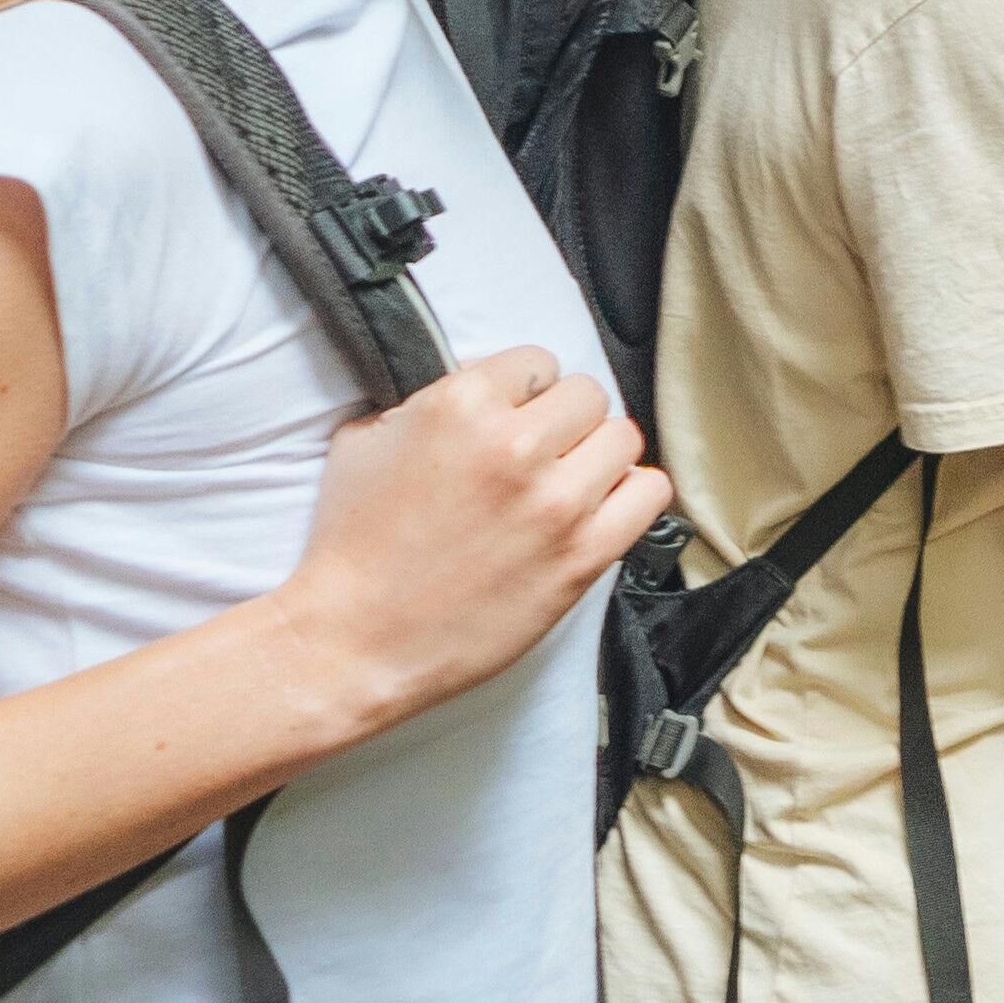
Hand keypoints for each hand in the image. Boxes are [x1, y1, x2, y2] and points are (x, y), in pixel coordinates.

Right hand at [284, 345, 672, 724]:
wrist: (355, 640)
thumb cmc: (353, 546)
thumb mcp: (365, 441)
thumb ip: (427, 401)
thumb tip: (478, 389)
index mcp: (461, 406)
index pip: (538, 362)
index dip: (525, 391)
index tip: (514, 417)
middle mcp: (516, 446)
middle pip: (589, 396)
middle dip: (564, 421)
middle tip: (541, 455)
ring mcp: (556, 503)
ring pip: (623, 439)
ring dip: (599, 456)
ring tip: (568, 483)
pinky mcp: (583, 556)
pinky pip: (650, 494)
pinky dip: (632, 495)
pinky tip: (600, 509)